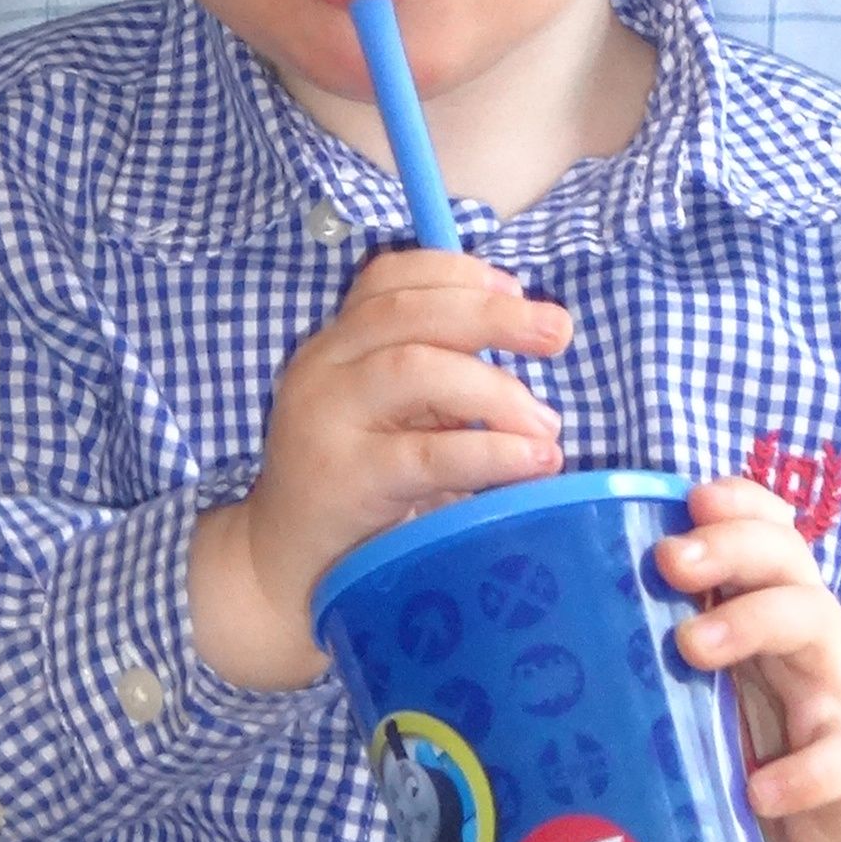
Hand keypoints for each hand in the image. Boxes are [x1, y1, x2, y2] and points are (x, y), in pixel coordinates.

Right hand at [192, 249, 568, 689]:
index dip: (456, 273)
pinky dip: (489, 451)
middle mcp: (321, 367)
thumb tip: (531, 335)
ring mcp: (325, 420)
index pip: (388, 278)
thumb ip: (433, 373)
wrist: (282, 568)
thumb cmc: (353, 486)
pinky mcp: (343, 480)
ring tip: (547, 425)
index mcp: (334, 343)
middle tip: (558, 332)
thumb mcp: (385, 415)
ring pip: (414, 368)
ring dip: (495, 389)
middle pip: (407, 312)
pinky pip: (425, 455)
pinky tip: (532, 461)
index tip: (515, 289)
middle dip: (491, 315)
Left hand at [655, 478, 840, 841]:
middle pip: (784, 557)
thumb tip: (558, 628)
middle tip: (670, 560)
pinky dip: (800, 772)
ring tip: (693, 647)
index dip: (736, 502)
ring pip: (813, 623)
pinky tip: (760, 789)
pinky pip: (834, 759)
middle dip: (730, 545)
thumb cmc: (774, 725)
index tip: (692, 499)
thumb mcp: (724, 673)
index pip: (764, 527)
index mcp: (770, 599)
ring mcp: (834, 690)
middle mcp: (806, 629)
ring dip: (752, 622)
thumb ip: (666, 641)